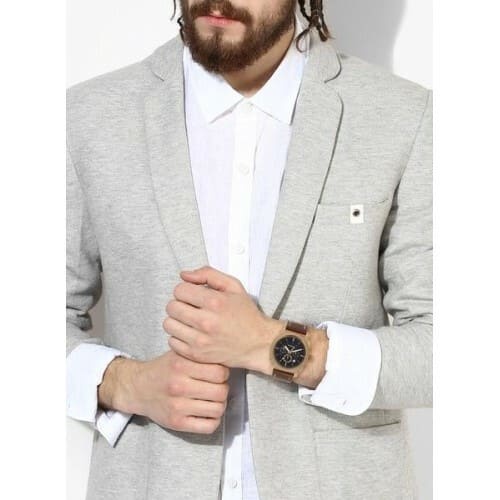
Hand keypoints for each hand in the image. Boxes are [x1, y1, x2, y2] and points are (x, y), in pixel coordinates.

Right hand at [97, 350, 229, 433]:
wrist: (138, 387)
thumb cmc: (163, 369)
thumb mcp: (179, 354)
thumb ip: (199, 355)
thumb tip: (226, 358)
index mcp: (181, 365)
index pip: (220, 372)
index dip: (224, 373)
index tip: (219, 374)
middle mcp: (179, 386)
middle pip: (221, 392)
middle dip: (223, 389)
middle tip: (217, 387)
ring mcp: (178, 406)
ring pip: (218, 409)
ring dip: (220, 405)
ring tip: (213, 399)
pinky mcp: (177, 423)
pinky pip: (209, 426)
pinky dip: (214, 420)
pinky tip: (207, 412)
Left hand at [163, 265, 280, 370]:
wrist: (258, 343)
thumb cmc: (246, 314)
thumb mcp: (233, 286)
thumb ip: (208, 274)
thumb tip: (184, 275)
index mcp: (215, 302)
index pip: (180, 290)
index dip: (185, 289)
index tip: (192, 294)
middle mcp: (206, 322)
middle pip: (171, 307)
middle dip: (179, 303)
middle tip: (190, 307)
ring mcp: (200, 340)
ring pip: (168, 324)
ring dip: (176, 320)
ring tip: (189, 320)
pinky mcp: (197, 354)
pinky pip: (172, 342)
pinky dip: (178, 336)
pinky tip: (190, 333)